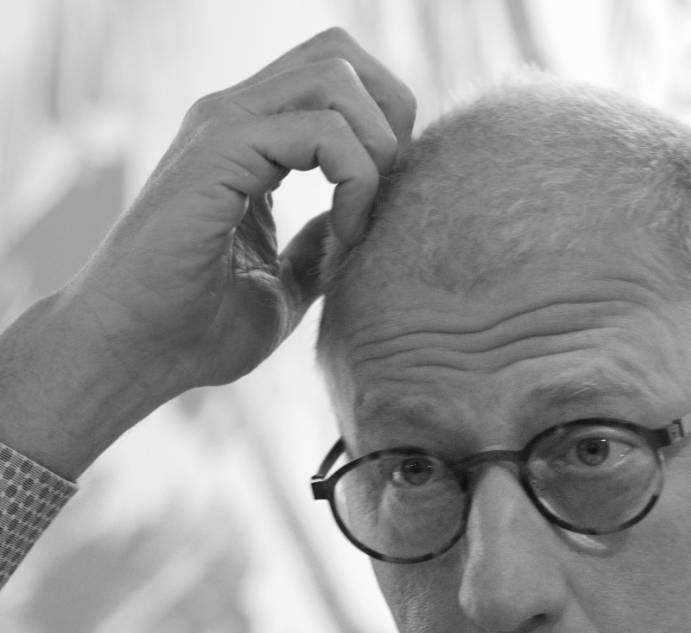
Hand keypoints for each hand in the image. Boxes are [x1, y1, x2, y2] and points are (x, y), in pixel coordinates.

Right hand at [0, 28, 414, 478]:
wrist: (133, 354)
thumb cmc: (197, 330)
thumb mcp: (284, 285)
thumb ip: (318, 247)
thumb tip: (356, 220)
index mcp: (251, 142)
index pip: (336, 80)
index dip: (383, 129)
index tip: (382, 207)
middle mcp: (236, 119)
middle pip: (340, 54)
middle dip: (390, 116)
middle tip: (385, 195)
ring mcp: (225, 127)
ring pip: (336, 75)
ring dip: (376, 148)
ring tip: (362, 220)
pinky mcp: (220, 152)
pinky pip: (321, 129)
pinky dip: (355, 179)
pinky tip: (345, 233)